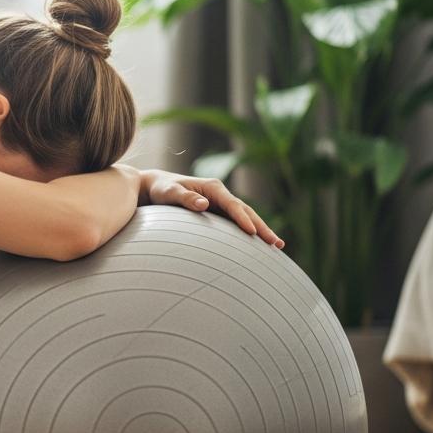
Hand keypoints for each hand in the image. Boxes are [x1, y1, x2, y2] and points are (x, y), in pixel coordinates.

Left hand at [140, 169, 283, 248]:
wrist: (155, 187)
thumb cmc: (161, 189)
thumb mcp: (169, 193)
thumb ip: (184, 198)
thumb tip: (204, 205)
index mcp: (212, 188)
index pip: (232, 205)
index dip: (243, 218)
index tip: (253, 232)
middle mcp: (220, 194)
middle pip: (246, 211)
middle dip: (262, 227)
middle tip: (276, 243)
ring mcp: (221, 203)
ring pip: (245, 217)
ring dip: (261, 231)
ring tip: (277, 246)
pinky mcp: (218, 212)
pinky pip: (236, 223)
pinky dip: (249, 232)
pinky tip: (258, 246)